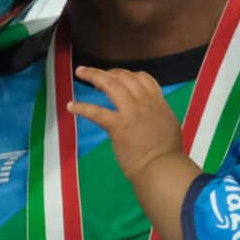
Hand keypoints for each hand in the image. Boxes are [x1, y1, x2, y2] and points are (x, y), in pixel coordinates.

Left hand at [68, 65, 182, 177]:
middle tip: (96, 76)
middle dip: (109, 72)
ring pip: (111, 84)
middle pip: (125, 76)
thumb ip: (157, 115)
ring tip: (81, 72)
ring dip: (94, 75)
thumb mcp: (168, 125)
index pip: (143, 78)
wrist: (162, 168)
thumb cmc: (167, 154)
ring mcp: (131, 112)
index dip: (128, 74)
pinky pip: (96, 112)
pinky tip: (70, 106)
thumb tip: (150, 115)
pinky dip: (81, 107)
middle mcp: (144, 103)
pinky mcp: (117, 126)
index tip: (118, 78)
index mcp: (157, 103)